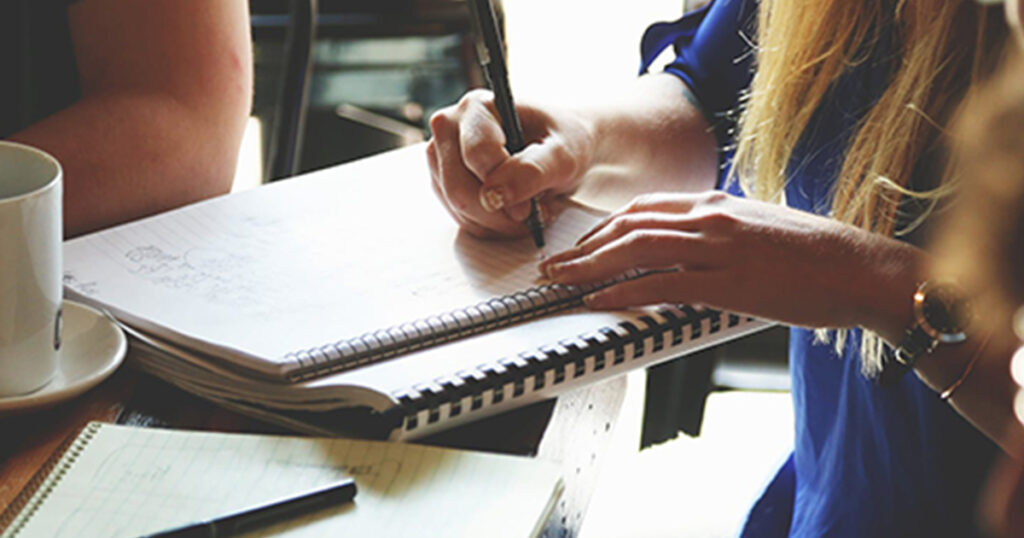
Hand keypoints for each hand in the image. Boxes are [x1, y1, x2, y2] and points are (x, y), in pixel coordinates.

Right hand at [426, 90, 593, 238]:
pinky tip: (512, 214)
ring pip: (457, 207)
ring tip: (527, 211)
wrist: (559, 149)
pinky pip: (460, 217)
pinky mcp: (443, 182)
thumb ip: (532, 171)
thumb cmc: (563, 142)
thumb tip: (495, 195)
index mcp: (477, 107)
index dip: (504, 186)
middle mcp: (450, 126)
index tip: (529, 207)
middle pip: (458, 187)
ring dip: (496, 222)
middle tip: (531, 215)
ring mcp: (441, 156)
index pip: (477, 155)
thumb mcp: (563, 155)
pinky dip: (490, 226)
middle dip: (498, 213)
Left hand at [538, 191, 920, 337]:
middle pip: (629, 225)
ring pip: (637, 249)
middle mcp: (711, 217)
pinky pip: (662, 283)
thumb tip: (688, 249)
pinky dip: (624, 292)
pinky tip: (600, 301)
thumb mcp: (759, 229)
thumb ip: (719, 233)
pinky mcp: (729, 281)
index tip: (581, 245)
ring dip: (590, 266)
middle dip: (584, 246)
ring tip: (561, 282)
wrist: (862, 268)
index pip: (643, 208)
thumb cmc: (816, 255)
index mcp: (717, 203)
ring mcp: (719, 247)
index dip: (603, 227)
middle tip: (554, 265)